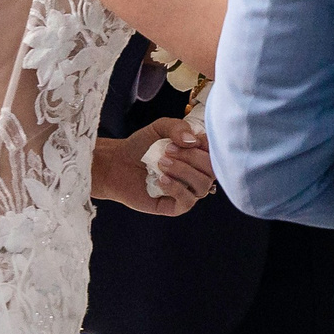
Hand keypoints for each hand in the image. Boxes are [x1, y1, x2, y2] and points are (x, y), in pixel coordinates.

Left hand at [93, 125, 214, 215]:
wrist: (118, 165)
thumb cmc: (141, 146)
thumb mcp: (159, 128)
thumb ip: (177, 127)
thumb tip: (193, 140)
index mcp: (198, 154)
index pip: (216, 151)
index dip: (204, 144)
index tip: (182, 139)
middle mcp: (198, 173)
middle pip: (211, 168)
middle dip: (190, 157)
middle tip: (167, 150)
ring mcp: (188, 190)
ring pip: (202, 185)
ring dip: (183, 171)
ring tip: (162, 163)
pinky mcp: (176, 206)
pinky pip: (187, 200)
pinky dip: (176, 188)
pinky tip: (161, 179)